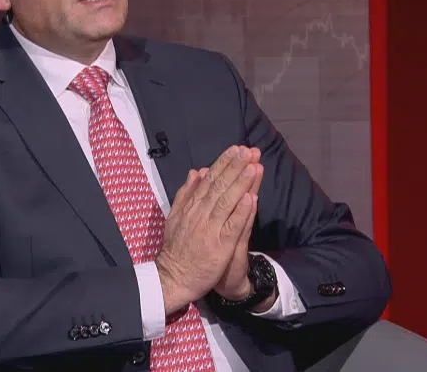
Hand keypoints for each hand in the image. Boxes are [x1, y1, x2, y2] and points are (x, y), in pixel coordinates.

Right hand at [155, 145, 261, 315]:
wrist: (173, 278)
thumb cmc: (177, 248)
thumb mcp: (176, 216)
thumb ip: (186, 194)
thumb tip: (197, 172)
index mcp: (191, 206)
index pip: (210, 180)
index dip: (224, 163)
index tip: (236, 149)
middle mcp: (200, 214)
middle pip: (219, 186)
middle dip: (235, 167)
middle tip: (248, 150)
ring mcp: (210, 230)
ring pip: (227, 202)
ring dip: (240, 183)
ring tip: (253, 167)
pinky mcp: (220, 246)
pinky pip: (232, 226)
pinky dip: (241, 212)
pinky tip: (251, 198)